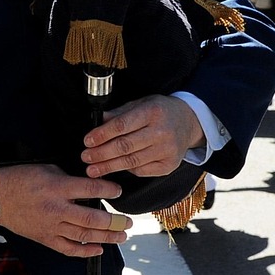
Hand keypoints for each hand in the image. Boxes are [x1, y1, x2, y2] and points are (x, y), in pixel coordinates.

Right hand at [0, 164, 131, 257]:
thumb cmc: (19, 179)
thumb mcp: (46, 168)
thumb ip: (68, 178)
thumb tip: (88, 185)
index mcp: (57, 187)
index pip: (90, 189)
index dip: (108, 190)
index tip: (118, 191)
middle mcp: (57, 209)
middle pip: (92, 219)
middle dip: (114, 222)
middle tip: (129, 222)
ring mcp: (51, 227)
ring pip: (84, 236)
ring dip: (106, 237)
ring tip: (122, 236)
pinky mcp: (45, 239)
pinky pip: (68, 249)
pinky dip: (85, 251)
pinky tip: (99, 250)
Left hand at [81, 94, 204, 178]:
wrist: (189, 122)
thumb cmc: (160, 111)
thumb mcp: (141, 103)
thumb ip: (119, 113)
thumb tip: (97, 121)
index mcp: (152, 112)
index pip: (122, 126)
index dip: (102, 135)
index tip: (87, 141)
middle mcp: (161, 132)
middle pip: (125, 146)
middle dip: (101, 154)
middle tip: (85, 157)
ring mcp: (167, 151)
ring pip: (131, 162)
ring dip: (109, 167)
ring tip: (92, 169)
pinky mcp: (168, 165)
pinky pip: (141, 171)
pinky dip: (125, 170)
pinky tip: (113, 168)